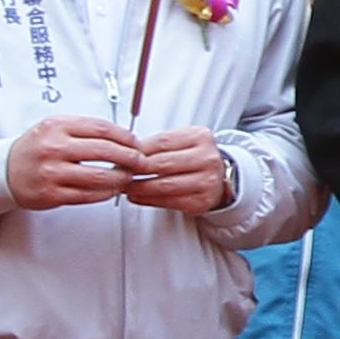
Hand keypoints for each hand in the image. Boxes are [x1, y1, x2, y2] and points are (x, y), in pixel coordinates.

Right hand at [3, 116, 146, 210]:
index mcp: (57, 127)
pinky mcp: (51, 194)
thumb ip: (84, 129)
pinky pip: (88, 195)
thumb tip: (123, 137)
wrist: (3, 170)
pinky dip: (106, 193)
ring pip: (100, 177)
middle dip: (130, 157)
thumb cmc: (34, 148)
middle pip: (105, 151)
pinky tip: (112, 189)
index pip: (102, 129)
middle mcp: (54, 148)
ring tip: (128, 177)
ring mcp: (52, 173)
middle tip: (140, 161)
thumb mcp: (55, 127)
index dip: (125, 137)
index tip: (136, 142)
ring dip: (121, 178)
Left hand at [119, 127, 233, 214]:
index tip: (122, 155)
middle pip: (162, 164)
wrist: (219, 177)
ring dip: (139, 187)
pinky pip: (169, 201)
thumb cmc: (194, 158)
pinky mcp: (201, 201)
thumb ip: (158, 145)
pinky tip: (137, 197)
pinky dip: (148, 200)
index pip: (162, 142)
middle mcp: (207, 158)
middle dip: (136, 169)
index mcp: (200, 137)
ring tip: (125, 186)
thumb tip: (127, 152)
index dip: (138, 150)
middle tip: (120, 172)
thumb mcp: (182, 142)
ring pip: (164, 185)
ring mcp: (206, 180)